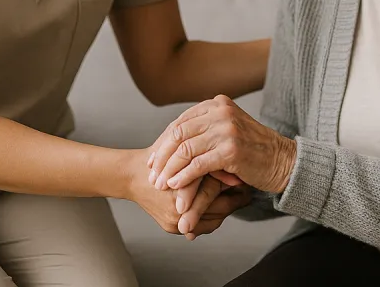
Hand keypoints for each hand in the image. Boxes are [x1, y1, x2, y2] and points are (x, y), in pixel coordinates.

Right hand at [126, 148, 242, 238]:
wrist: (130, 176)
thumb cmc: (159, 158)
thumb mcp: (183, 151)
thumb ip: (207, 160)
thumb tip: (235, 175)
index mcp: (182, 186)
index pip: (216, 191)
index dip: (234, 187)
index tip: (246, 182)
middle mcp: (178, 208)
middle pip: (218, 209)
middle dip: (235, 201)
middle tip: (248, 194)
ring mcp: (174, 221)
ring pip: (212, 221)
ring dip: (226, 210)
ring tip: (238, 200)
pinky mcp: (171, 228)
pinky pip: (201, 227)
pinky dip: (212, 218)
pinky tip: (220, 208)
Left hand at [148, 95, 297, 195]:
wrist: (284, 161)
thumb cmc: (254, 150)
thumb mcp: (228, 129)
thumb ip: (205, 128)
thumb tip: (171, 139)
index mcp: (217, 104)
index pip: (180, 122)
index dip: (163, 142)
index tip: (152, 159)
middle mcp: (220, 112)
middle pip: (179, 134)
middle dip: (162, 156)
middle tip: (152, 173)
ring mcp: (226, 129)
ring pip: (185, 150)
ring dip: (169, 169)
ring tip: (160, 183)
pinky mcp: (231, 150)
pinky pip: (198, 164)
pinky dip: (183, 176)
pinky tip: (175, 186)